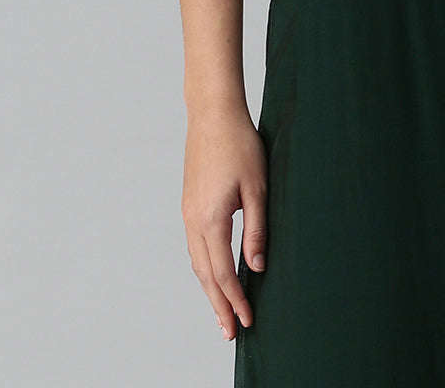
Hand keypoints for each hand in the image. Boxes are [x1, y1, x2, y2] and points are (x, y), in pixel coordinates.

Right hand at [182, 101, 267, 341]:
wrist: (212, 113)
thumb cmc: (239, 144)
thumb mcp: (257, 187)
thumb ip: (256, 229)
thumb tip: (255, 267)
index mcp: (210, 219)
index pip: (222, 272)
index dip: (235, 300)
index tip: (247, 321)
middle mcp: (193, 220)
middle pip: (204, 274)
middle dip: (218, 305)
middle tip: (230, 332)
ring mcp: (187, 212)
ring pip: (196, 262)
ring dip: (209, 289)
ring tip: (222, 311)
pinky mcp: (188, 203)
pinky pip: (194, 246)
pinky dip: (203, 267)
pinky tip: (212, 273)